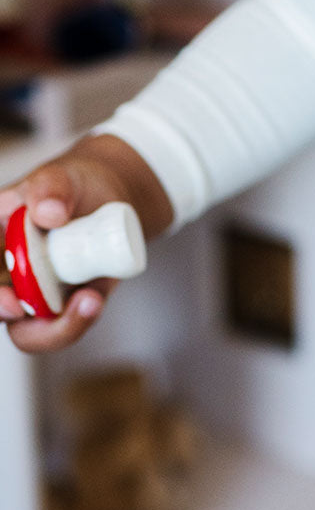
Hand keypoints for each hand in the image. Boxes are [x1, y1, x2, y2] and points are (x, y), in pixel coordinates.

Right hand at [0, 134, 170, 354]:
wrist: (109, 199)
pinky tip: (96, 297)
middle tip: (34, 310)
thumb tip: (48, 214)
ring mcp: (33, 293)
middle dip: (8, 314)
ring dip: (56, 327)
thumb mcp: (59, 177)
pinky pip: (63, 327)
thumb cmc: (73, 185)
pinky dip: (78, 321)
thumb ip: (50, 188)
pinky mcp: (63, 304)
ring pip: (29, 331)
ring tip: (90, 300)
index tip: (9, 300)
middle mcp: (5, 272)